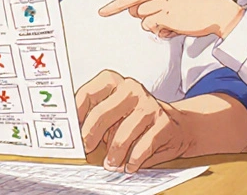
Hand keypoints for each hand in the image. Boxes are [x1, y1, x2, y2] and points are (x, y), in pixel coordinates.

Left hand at [76, 70, 192, 172]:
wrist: (175, 126)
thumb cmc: (135, 120)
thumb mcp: (113, 112)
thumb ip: (94, 116)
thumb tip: (73, 134)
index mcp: (114, 82)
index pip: (88, 93)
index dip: (76, 114)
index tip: (71, 130)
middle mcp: (131, 89)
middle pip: (102, 113)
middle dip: (91, 135)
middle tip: (87, 148)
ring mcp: (148, 105)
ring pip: (122, 134)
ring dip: (114, 154)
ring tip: (111, 163)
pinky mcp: (163, 123)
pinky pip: (142, 147)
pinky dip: (133, 160)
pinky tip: (130, 165)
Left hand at [99, 0, 244, 38]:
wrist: (219, 12)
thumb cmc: (201, 4)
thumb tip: (137, 11)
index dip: (116, 4)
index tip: (102, 11)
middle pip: (136, 8)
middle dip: (143, 16)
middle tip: (161, 17)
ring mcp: (165, 2)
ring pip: (143, 20)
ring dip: (155, 25)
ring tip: (173, 22)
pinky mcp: (168, 15)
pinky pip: (152, 27)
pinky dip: (161, 31)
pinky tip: (175, 28)